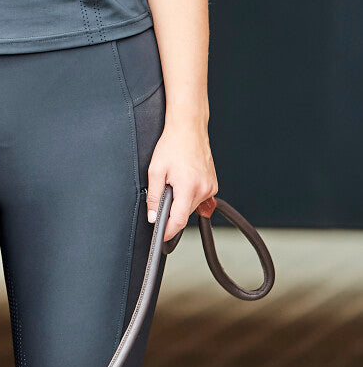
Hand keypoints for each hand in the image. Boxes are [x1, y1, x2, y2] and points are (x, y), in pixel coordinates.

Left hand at [145, 122, 218, 240]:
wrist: (188, 128)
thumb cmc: (172, 145)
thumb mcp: (156, 170)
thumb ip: (154, 197)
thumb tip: (153, 218)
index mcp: (188, 187)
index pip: (178, 220)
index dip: (168, 231)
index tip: (160, 237)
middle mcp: (203, 189)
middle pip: (184, 213)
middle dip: (171, 210)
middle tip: (163, 193)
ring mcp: (211, 187)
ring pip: (191, 206)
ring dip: (180, 201)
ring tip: (174, 180)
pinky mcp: (213, 185)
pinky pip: (198, 198)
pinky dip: (188, 195)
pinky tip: (183, 179)